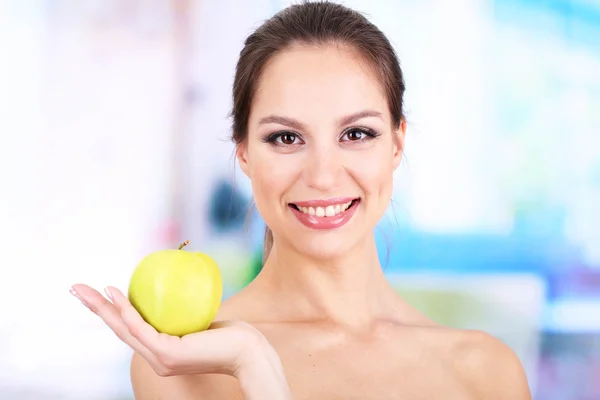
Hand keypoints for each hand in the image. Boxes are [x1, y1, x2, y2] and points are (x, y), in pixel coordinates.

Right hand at [69, 284, 270, 377]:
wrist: (247, 352)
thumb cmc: (230, 335)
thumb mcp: (200, 320)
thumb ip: (184, 312)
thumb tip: (177, 286)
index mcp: (160, 352)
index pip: (130, 330)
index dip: (110, 312)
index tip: (97, 293)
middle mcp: (155, 358)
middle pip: (118, 330)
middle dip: (94, 309)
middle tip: (76, 289)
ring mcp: (159, 359)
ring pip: (123, 329)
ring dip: (102, 308)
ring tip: (86, 290)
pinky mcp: (167, 354)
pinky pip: (141, 327)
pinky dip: (126, 310)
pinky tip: (115, 294)